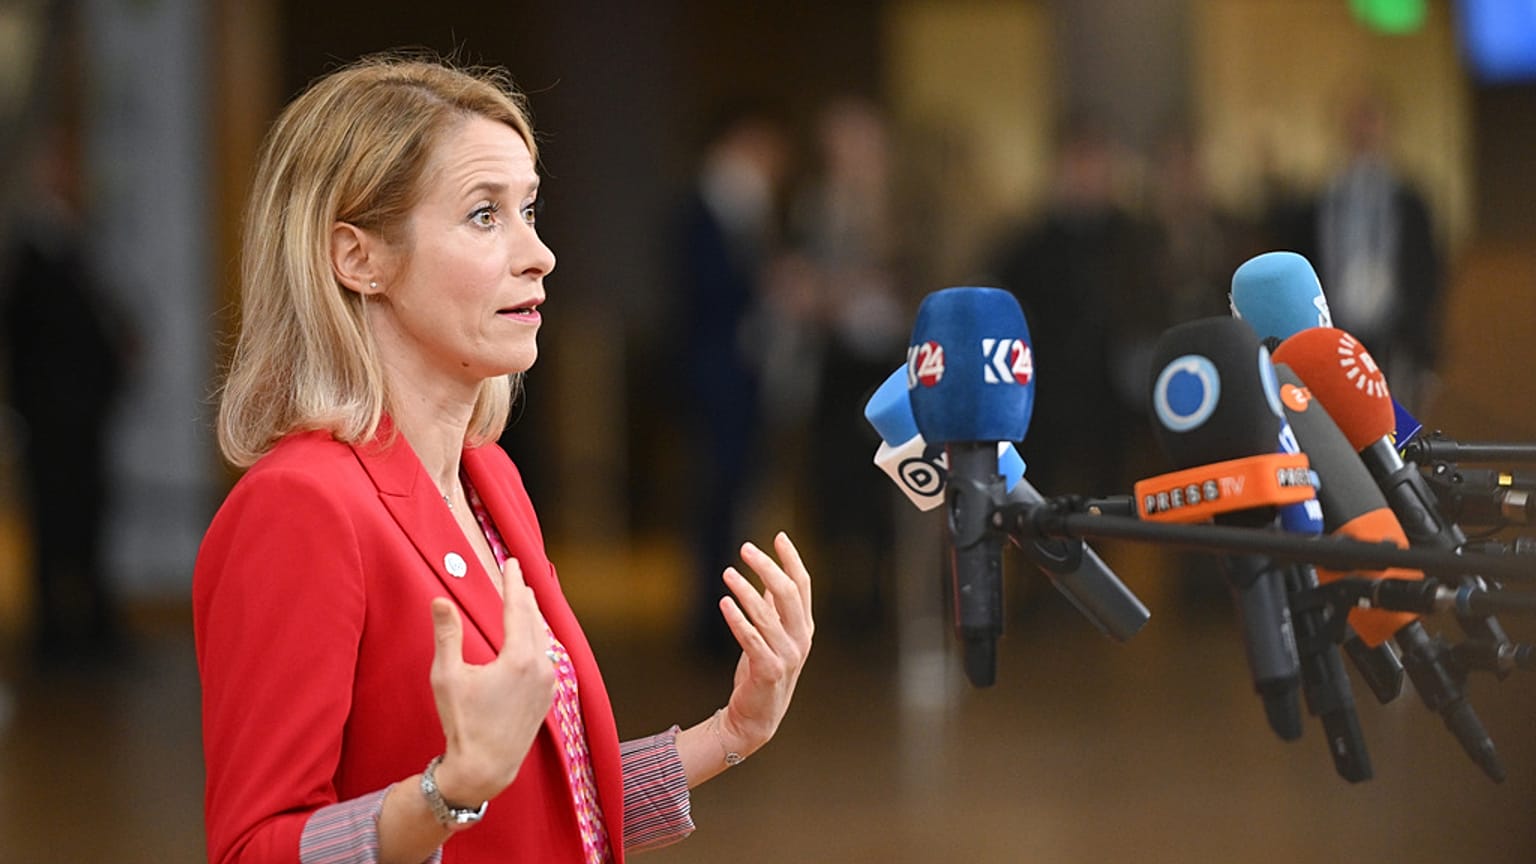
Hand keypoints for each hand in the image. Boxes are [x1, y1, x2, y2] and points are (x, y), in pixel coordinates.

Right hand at [427, 559, 554, 803]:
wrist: (485, 767)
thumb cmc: (462, 723)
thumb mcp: (447, 676)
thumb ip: (447, 635)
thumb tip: (440, 600)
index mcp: (518, 658)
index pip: (517, 607)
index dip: (513, 582)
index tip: (512, 561)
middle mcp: (540, 667)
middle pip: (534, 619)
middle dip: (524, 595)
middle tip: (517, 573)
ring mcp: (548, 683)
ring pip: (544, 638)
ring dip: (533, 617)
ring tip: (525, 600)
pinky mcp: (548, 696)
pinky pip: (547, 657)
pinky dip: (539, 639)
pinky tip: (533, 637)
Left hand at [716, 531, 813, 756]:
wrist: (755, 718)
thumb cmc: (762, 672)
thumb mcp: (771, 636)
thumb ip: (774, 609)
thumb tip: (770, 577)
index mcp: (803, 627)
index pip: (802, 585)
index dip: (792, 559)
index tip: (779, 536)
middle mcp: (800, 638)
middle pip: (789, 593)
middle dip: (768, 567)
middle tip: (745, 548)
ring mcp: (787, 655)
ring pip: (768, 614)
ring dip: (746, 590)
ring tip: (727, 572)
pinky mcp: (768, 670)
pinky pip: (752, 639)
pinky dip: (738, 619)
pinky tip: (724, 602)